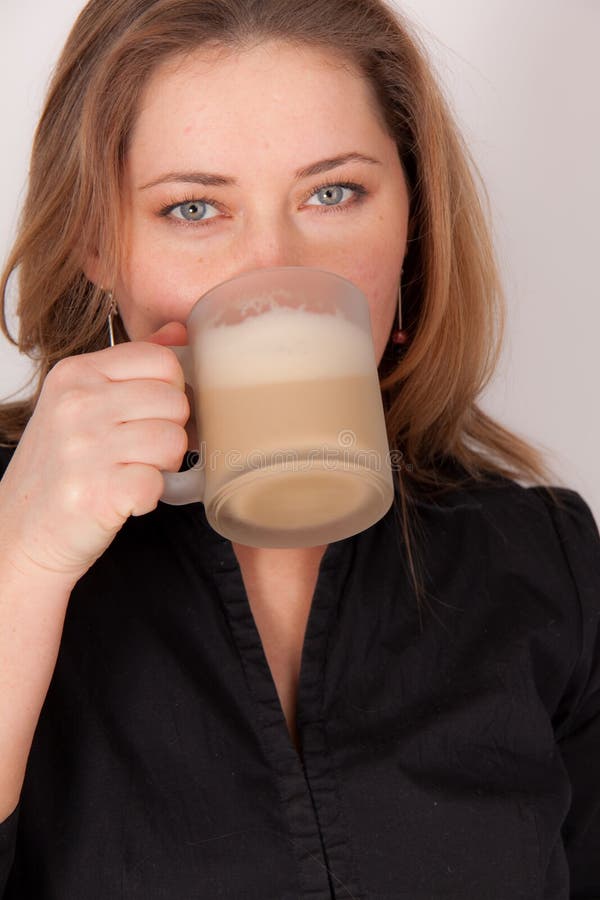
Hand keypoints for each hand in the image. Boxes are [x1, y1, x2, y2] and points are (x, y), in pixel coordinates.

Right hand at [0, 323, 189, 585]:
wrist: (21, 534)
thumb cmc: (59, 469)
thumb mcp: (82, 403)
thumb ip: (131, 367)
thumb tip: (180, 331)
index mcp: (75, 374)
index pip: (162, 360)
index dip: (170, 391)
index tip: (150, 414)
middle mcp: (76, 405)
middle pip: (175, 401)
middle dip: (170, 431)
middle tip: (140, 451)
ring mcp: (83, 449)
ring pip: (173, 441)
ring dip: (163, 465)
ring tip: (132, 471)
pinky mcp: (95, 493)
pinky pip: (158, 483)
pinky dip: (150, 496)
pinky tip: (125, 497)